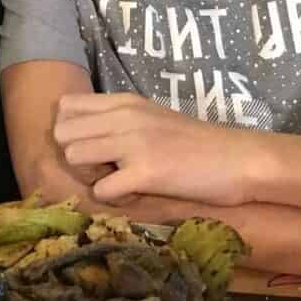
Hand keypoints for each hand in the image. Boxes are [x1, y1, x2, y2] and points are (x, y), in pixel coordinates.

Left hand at [54, 92, 254, 207]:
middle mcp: (123, 116)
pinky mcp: (146, 172)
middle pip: (62, 134)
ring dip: (89, 176)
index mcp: (123, 101)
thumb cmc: (194, 143)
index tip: (92, 144)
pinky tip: (134, 195)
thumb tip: (81, 134)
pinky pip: (101, 190)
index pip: (65, 105)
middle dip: (75, 156)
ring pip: (74, 157)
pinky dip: (113, 199)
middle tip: (102, 168)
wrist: (238, 159)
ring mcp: (134, 143)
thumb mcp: (150, 117)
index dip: (71, 130)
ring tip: (117, 180)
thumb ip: (116, 119)